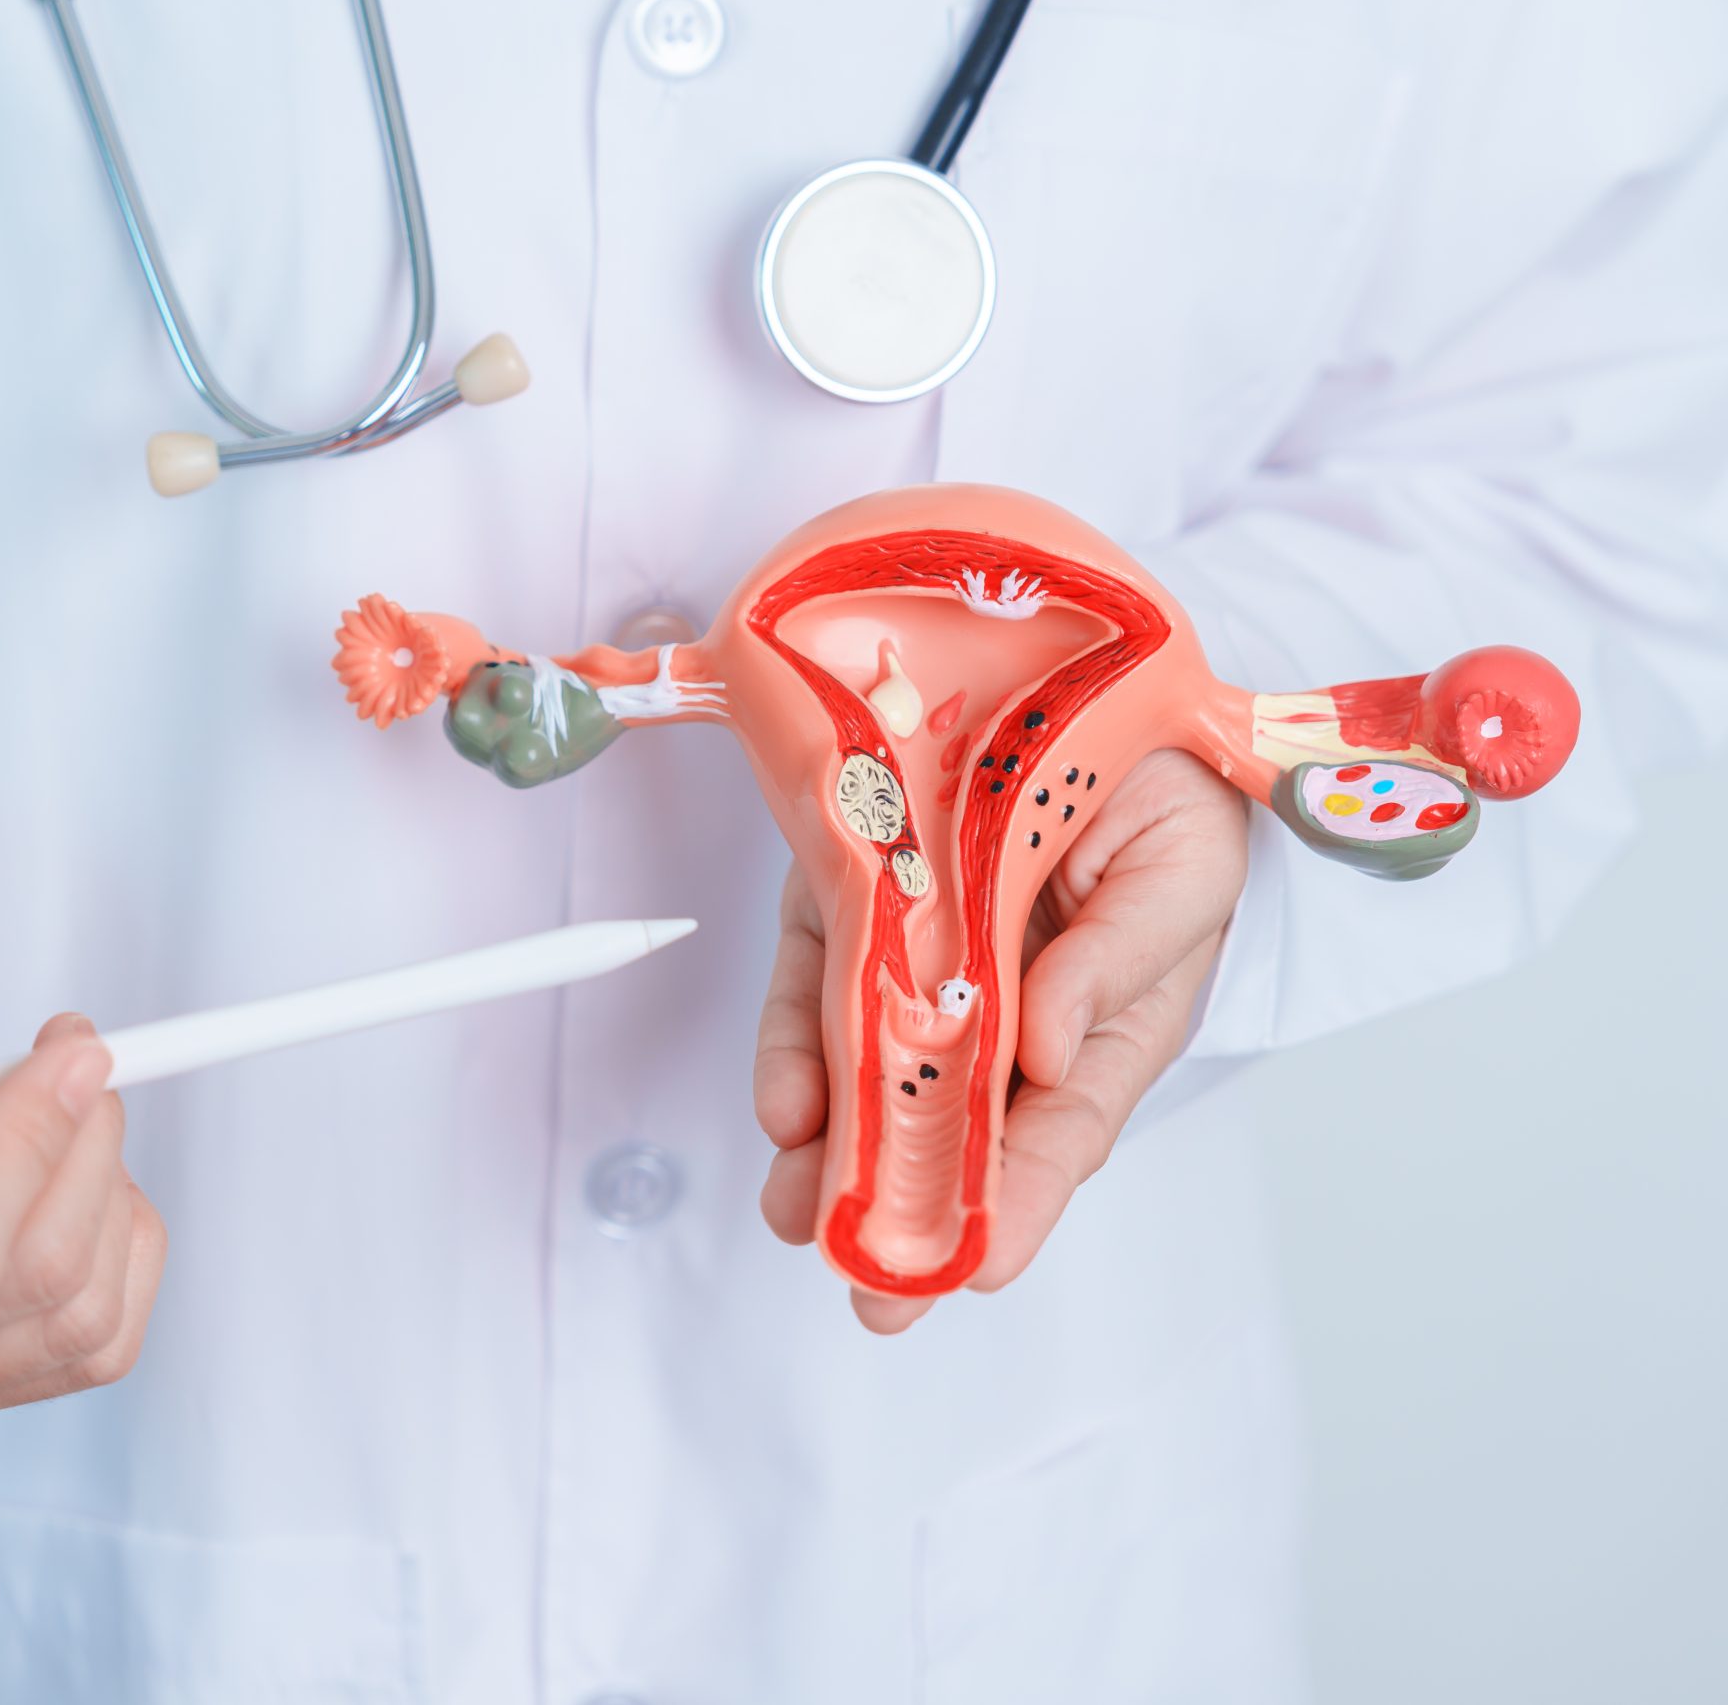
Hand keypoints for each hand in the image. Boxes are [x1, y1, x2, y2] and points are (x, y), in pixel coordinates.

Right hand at [0, 981, 166, 1442]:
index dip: (33, 1137)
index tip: (67, 1045)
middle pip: (28, 1285)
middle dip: (84, 1148)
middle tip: (70, 1056)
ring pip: (79, 1324)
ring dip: (108, 1197)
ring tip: (57, 1113)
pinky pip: (88, 1348)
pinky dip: (116, 1250)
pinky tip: (65, 1180)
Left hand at [755, 748, 1247, 1333]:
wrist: (1089, 675)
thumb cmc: (1162, 793)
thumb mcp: (1181, 871)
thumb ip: (1118, 961)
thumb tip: (1047, 1047)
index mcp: (1101, 1024)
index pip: (1062, 1130)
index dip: (1021, 1200)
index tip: (979, 1265)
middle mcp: (1002, 1011)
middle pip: (953, 1129)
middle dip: (909, 1213)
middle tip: (873, 1291)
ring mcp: (918, 960)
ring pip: (870, 1077)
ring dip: (833, 1155)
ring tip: (799, 1214)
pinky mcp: (849, 905)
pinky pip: (816, 989)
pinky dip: (795, 1052)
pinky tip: (786, 1107)